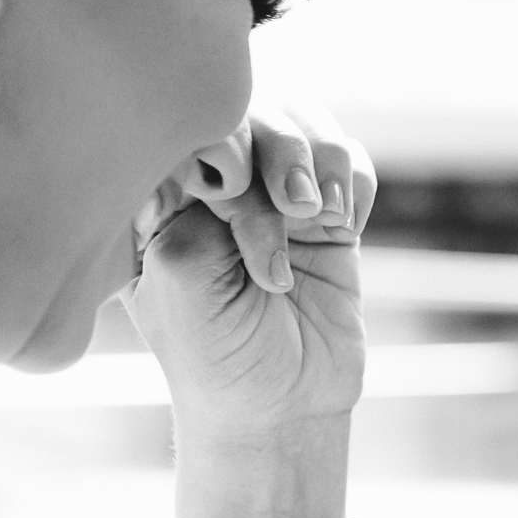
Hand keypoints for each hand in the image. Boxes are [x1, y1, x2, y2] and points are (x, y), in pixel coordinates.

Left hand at [126, 97, 375, 460]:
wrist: (280, 409)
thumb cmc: (212, 352)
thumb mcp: (179, 271)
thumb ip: (198, 197)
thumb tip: (241, 155)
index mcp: (163, 190)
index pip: (191, 119)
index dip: (221, 137)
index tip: (228, 191)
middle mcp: (220, 184)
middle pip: (257, 109)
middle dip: (280, 150)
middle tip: (291, 209)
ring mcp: (278, 198)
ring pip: (309, 124)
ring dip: (322, 162)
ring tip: (318, 217)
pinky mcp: (331, 220)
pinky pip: (353, 164)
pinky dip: (354, 183)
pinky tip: (343, 227)